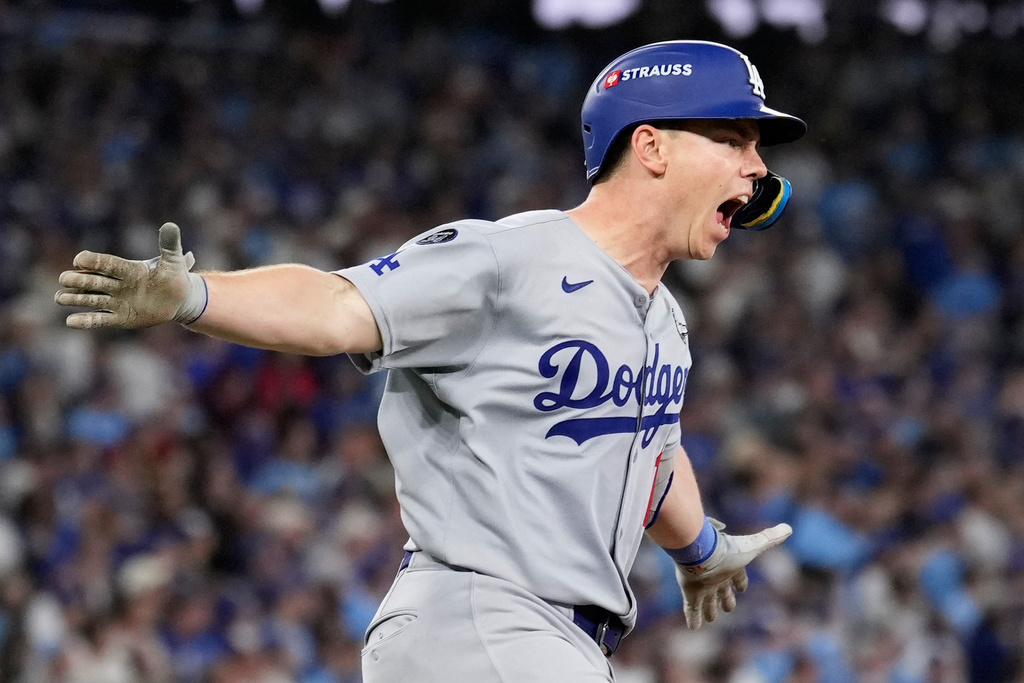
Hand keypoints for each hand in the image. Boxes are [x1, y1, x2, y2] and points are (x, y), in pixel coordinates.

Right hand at [55, 222, 207, 328]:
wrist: (179, 299)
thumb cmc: (174, 276)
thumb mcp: (174, 262)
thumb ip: (170, 246)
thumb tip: (171, 226)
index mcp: (128, 269)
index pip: (108, 263)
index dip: (94, 261)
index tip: (79, 260)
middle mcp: (118, 284)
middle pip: (94, 280)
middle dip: (79, 280)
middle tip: (64, 279)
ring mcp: (117, 302)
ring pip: (92, 299)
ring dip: (76, 298)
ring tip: (59, 298)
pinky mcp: (120, 318)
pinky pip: (100, 320)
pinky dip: (86, 321)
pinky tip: (70, 322)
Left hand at [675, 519, 791, 628]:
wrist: (701, 551)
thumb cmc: (728, 550)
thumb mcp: (753, 546)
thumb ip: (769, 539)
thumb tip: (788, 528)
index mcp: (731, 568)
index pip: (738, 578)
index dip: (740, 583)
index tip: (741, 588)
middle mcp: (716, 577)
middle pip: (722, 591)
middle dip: (725, 599)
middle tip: (728, 608)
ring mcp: (702, 586)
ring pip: (707, 601)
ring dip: (709, 610)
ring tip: (710, 619)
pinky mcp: (691, 593)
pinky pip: (692, 609)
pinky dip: (693, 617)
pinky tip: (694, 627)